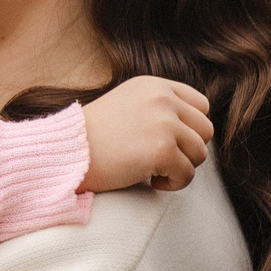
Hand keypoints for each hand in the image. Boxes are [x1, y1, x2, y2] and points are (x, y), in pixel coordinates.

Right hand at [80, 77, 213, 192]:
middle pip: (205, 130)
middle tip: (161, 160)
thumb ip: (159, 108)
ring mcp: (164, 124)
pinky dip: (173, 184)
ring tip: (154, 171)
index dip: (189, 129)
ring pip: (200, 153)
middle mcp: (162, 99)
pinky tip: (150, 181)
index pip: (200, 105)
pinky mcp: (162, 151)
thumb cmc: (92, 137)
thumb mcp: (128, 104)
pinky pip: (188, 174)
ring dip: (181, 168)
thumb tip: (193, 129)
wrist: (66, 153)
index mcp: (155, 86)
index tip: (167, 142)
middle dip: (188, 150)